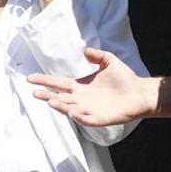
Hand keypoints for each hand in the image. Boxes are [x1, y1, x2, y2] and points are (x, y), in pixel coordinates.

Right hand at [28, 48, 151, 125]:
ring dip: (61, 107)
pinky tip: (73, 112)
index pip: (58, 84)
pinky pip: (87, 120)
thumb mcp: (109, 62)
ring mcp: (90, 110)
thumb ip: (98, 56)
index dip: (45, 81)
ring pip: (70, 110)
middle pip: (60, 98)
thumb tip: (85, 51)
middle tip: (35, 93)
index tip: (30, 78)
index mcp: (80, 87)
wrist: (140, 93)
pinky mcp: (100, 118)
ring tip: (51, 101)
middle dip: (47, 96)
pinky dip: (80, 117)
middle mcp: (81, 99)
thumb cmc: (124, 79)